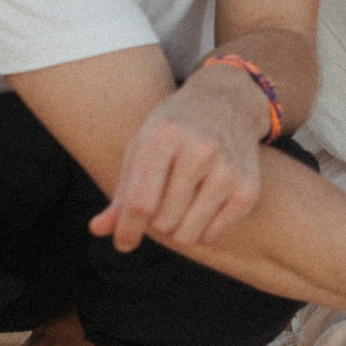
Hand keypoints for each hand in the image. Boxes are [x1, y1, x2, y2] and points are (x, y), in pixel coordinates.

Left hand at [87, 64, 268, 251]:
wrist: (227, 103)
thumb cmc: (174, 129)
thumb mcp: (142, 147)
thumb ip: (122, 191)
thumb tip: (97, 229)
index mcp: (165, 136)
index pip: (141, 202)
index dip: (127, 229)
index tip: (123, 243)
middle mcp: (200, 150)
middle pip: (163, 221)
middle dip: (155, 221)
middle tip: (160, 203)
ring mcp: (228, 169)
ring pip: (188, 234)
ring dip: (177, 229)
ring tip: (179, 206)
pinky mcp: (248, 189)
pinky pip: (212, 235)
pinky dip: (201, 230)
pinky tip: (201, 206)